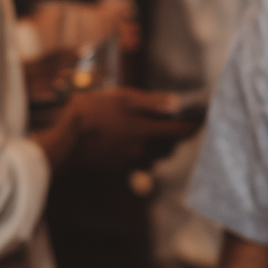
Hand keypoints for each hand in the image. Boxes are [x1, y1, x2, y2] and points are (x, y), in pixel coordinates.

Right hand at [70, 88, 199, 169]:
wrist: (64, 142)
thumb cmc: (91, 113)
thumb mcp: (121, 98)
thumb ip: (151, 102)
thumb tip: (177, 103)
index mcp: (147, 132)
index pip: (182, 131)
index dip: (195, 124)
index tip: (203, 117)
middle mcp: (144, 151)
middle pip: (172, 145)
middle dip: (178, 134)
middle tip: (179, 120)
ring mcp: (131, 163)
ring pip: (158, 156)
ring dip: (163, 144)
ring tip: (156, 129)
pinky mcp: (120, 169)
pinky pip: (142, 163)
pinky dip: (146, 153)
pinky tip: (134, 141)